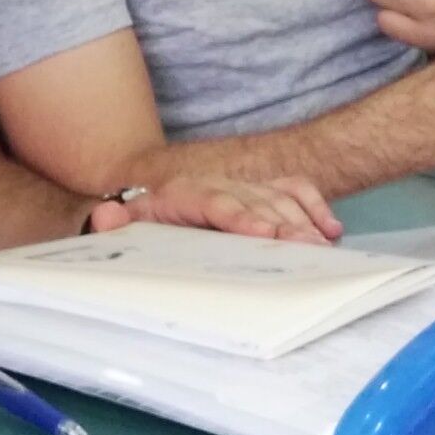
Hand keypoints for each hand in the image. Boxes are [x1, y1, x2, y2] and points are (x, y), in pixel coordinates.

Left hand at [91, 178, 341, 243]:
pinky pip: (294, 191)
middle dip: (285, 225)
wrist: (151, 198)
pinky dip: (314, 206)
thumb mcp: (125, 222)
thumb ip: (115, 222)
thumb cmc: (144, 221)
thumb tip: (104, 216)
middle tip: (309, 249)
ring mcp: (245, 186)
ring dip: (304, 221)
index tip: (264, 234)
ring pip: (280, 198)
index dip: (242, 217)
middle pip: (257, 202)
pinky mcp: (262, 191)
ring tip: (324, 248)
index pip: (217, 203)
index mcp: (187, 195)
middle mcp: (221, 185)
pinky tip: (330, 231)